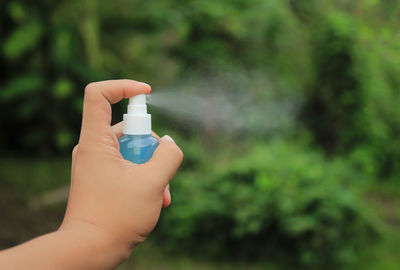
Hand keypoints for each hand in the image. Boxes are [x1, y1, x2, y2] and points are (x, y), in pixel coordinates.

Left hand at [60, 80, 182, 256]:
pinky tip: (157, 199)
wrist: (91, 250)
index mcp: (95, 141)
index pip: (99, 94)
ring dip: (153, 168)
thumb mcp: (152, 183)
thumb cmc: (116, 217)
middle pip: (128, 128)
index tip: (147, 93)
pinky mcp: (103, 178)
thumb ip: (168, 156)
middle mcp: (93, 148)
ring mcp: (97, 164)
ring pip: (133, 151)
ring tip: (161, 194)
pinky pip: (128, 166)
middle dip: (152, 148)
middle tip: (161, 173)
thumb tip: (171, 144)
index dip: (124, 86)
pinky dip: (144, 177)